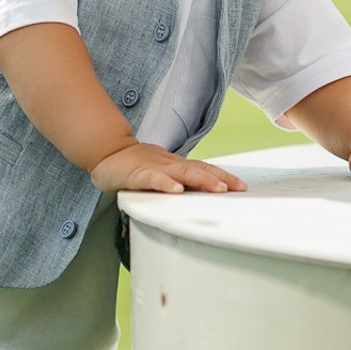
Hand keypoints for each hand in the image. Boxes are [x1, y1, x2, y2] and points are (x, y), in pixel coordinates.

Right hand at [91, 143, 247, 195]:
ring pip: (182, 173)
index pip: (205, 169)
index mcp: (177, 166)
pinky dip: (166, 184)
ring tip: (218, 188)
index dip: (224, 176)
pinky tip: (176, 190)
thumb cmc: (136, 166)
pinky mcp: (138, 175)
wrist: (108, 152)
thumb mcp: (162, 173)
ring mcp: (155, 168)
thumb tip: (201, 197)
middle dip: (220, 178)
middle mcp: (170, 165)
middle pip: (200, 170)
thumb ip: (179, 182)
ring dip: (202, 180)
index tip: (242, 186)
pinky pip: (154, 179)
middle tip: (238, 187)